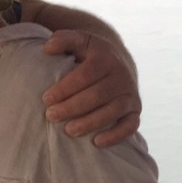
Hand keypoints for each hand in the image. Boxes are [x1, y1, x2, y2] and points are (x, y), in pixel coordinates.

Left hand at [42, 30, 140, 147]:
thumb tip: (48, 48)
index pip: (85, 75)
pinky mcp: (135, 110)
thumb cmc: (90, 55)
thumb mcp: (79, 41)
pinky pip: (130, 125)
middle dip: (72, 107)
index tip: (46, 99)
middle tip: (51, 116)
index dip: (65, 88)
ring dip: (90, 123)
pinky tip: (97, 142)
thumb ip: (63, 39)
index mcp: (106, 58)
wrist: (118, 62)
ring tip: (68, 131)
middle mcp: (122, 76)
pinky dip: (116, 135)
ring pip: (112, 111)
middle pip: (97, 95)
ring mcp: (130, 94)